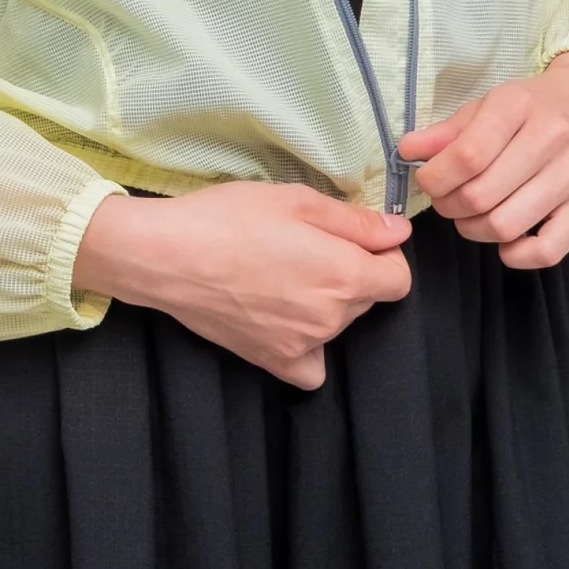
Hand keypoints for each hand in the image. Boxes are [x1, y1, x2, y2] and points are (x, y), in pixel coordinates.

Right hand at [71, 179, 412, 389]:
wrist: (169, 256)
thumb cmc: (231, 218)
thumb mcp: (298, 200)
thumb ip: (356, 222)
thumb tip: (399, 235)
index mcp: (345, 274)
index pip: (399, 278)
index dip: (382, 254)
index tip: (354, 240)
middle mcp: (332, 318)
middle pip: (367, 298)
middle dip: (351, 273)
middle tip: (306, 248)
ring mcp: (303, 346)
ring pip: (339, 324)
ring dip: (326, 303)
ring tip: (283, 274)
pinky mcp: (274, 362)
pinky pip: (312, 368)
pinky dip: (308, 348)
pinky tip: (287, 322)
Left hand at [395, 50, 568, 267]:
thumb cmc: (538, 104)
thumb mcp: (489, 103)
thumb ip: (447, 131)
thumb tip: (407, 151)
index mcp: (517, 106)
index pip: (467, 156)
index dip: (436, 179)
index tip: (429, 182)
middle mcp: (550, 139)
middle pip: (482, 195)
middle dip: (450, 206)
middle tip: (448, 200)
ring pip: (508, 225)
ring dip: (476, 230)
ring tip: (471, 216)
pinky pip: (549, 250)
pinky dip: (518, 254)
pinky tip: (506, 239)